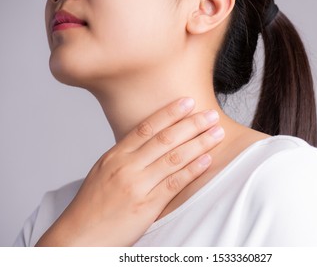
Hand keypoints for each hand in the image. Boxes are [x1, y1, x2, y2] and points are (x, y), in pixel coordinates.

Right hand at [35, 98, 223, 245]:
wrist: (78, 236)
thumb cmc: (92, 204)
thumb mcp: (103, 171)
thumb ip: (126, 156)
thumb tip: (148, 142)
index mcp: (114, 156)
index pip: (146, 127)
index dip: (169, 113)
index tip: (188, 102)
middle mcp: (126, 166)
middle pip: (164, 139)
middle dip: (191, 124)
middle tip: (210, 115)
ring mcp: (136, 186)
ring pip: (174, 158)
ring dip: (199, 143)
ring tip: (216, 133)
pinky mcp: (146, 206)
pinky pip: (174, 184)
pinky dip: (192, 170)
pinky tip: (207, 160)